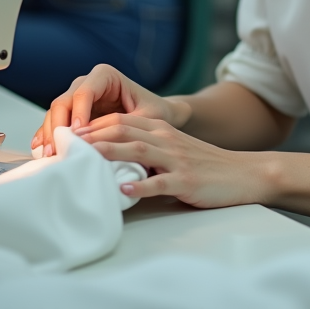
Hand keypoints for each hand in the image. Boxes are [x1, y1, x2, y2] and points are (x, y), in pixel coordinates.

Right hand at [30, 64, 189, 155]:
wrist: (158, 115)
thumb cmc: (155, 113)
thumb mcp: (147, 118)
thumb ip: (127, 127)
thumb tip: (102, 143)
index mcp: (106, 76)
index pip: (84, 92)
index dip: (78, 113)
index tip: (77, 134)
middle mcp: (87, 83)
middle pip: (64, 102)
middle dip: (58, 126)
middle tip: (58, 149)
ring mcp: (77, 98)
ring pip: (55, 113)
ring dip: (51, 134)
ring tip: (50, 156)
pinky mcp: (73, 113)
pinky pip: (56, 123)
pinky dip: (48, 136)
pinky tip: (42, 150)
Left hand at [75, 114, 273, 208]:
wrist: (244, 173)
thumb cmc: (206, 166)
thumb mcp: (175, 151)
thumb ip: (148, 151)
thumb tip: (110, 160)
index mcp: (161, 131)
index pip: (121, 120)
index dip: (92, 125)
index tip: (67, 134)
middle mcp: (167, 140)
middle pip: (124, 129)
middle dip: (92, 135)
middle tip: (65, 143)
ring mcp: (177, 160)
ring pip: (138, 150)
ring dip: (109, 153)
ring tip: (85, 159)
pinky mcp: (187, 181)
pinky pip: (160, 182)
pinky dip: (141, 185)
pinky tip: (123, 189)